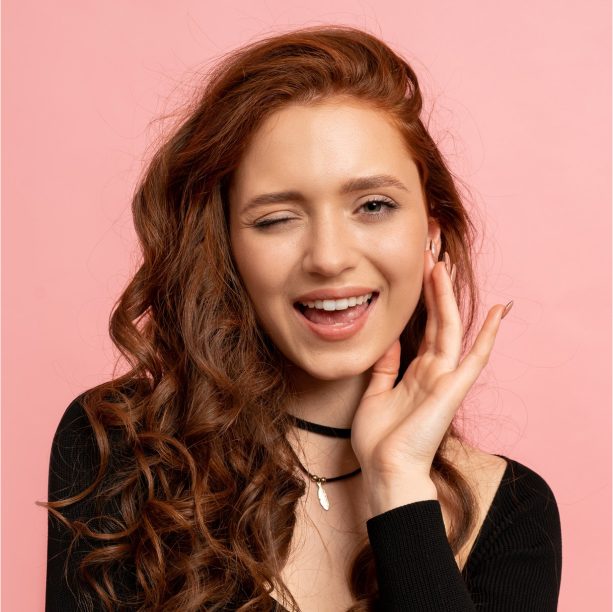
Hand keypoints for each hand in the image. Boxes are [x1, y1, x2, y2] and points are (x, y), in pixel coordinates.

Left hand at [351, 245, 510, 493]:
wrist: (385, 470)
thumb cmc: (379, 440)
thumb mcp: (376, 394)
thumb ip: (385, 367)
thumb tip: (389, 342)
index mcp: (415, 372)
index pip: (422, 327)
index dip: (421, 300)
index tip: (417, 271)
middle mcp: (433, 371)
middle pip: (437, 320)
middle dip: (434, 288)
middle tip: (430, 255)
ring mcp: (446, 378)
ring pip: (450, 328)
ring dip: (446, 296)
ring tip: (441, 265)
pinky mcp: (453, 388)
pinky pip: (475, 357)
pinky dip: (488, 334)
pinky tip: (499, 311)